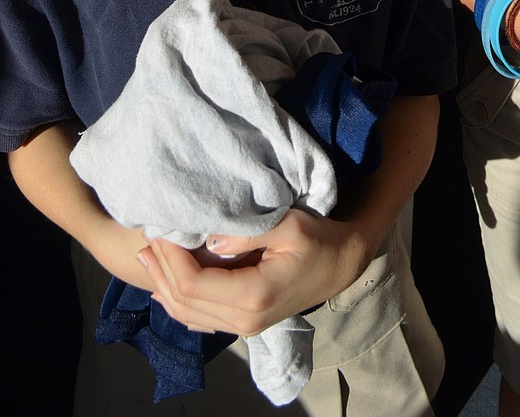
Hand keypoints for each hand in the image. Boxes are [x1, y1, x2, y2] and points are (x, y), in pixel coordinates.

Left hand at [137, 209, 369, 336]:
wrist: (341, 265)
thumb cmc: (319, 239)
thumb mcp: (290, 225)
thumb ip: (248, 232)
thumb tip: (209, 240)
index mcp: (253, 296)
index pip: (192, 283)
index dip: (169, 257)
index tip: (160, 228)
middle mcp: (244, 320)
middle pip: (184, 301)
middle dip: (160, 268)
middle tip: (146, 237)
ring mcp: (244, 326)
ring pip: (187, 314)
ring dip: (163, 284)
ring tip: (148, 255)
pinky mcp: (244, 323)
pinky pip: (200, 319)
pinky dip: (177, 302)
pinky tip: (162, 287)